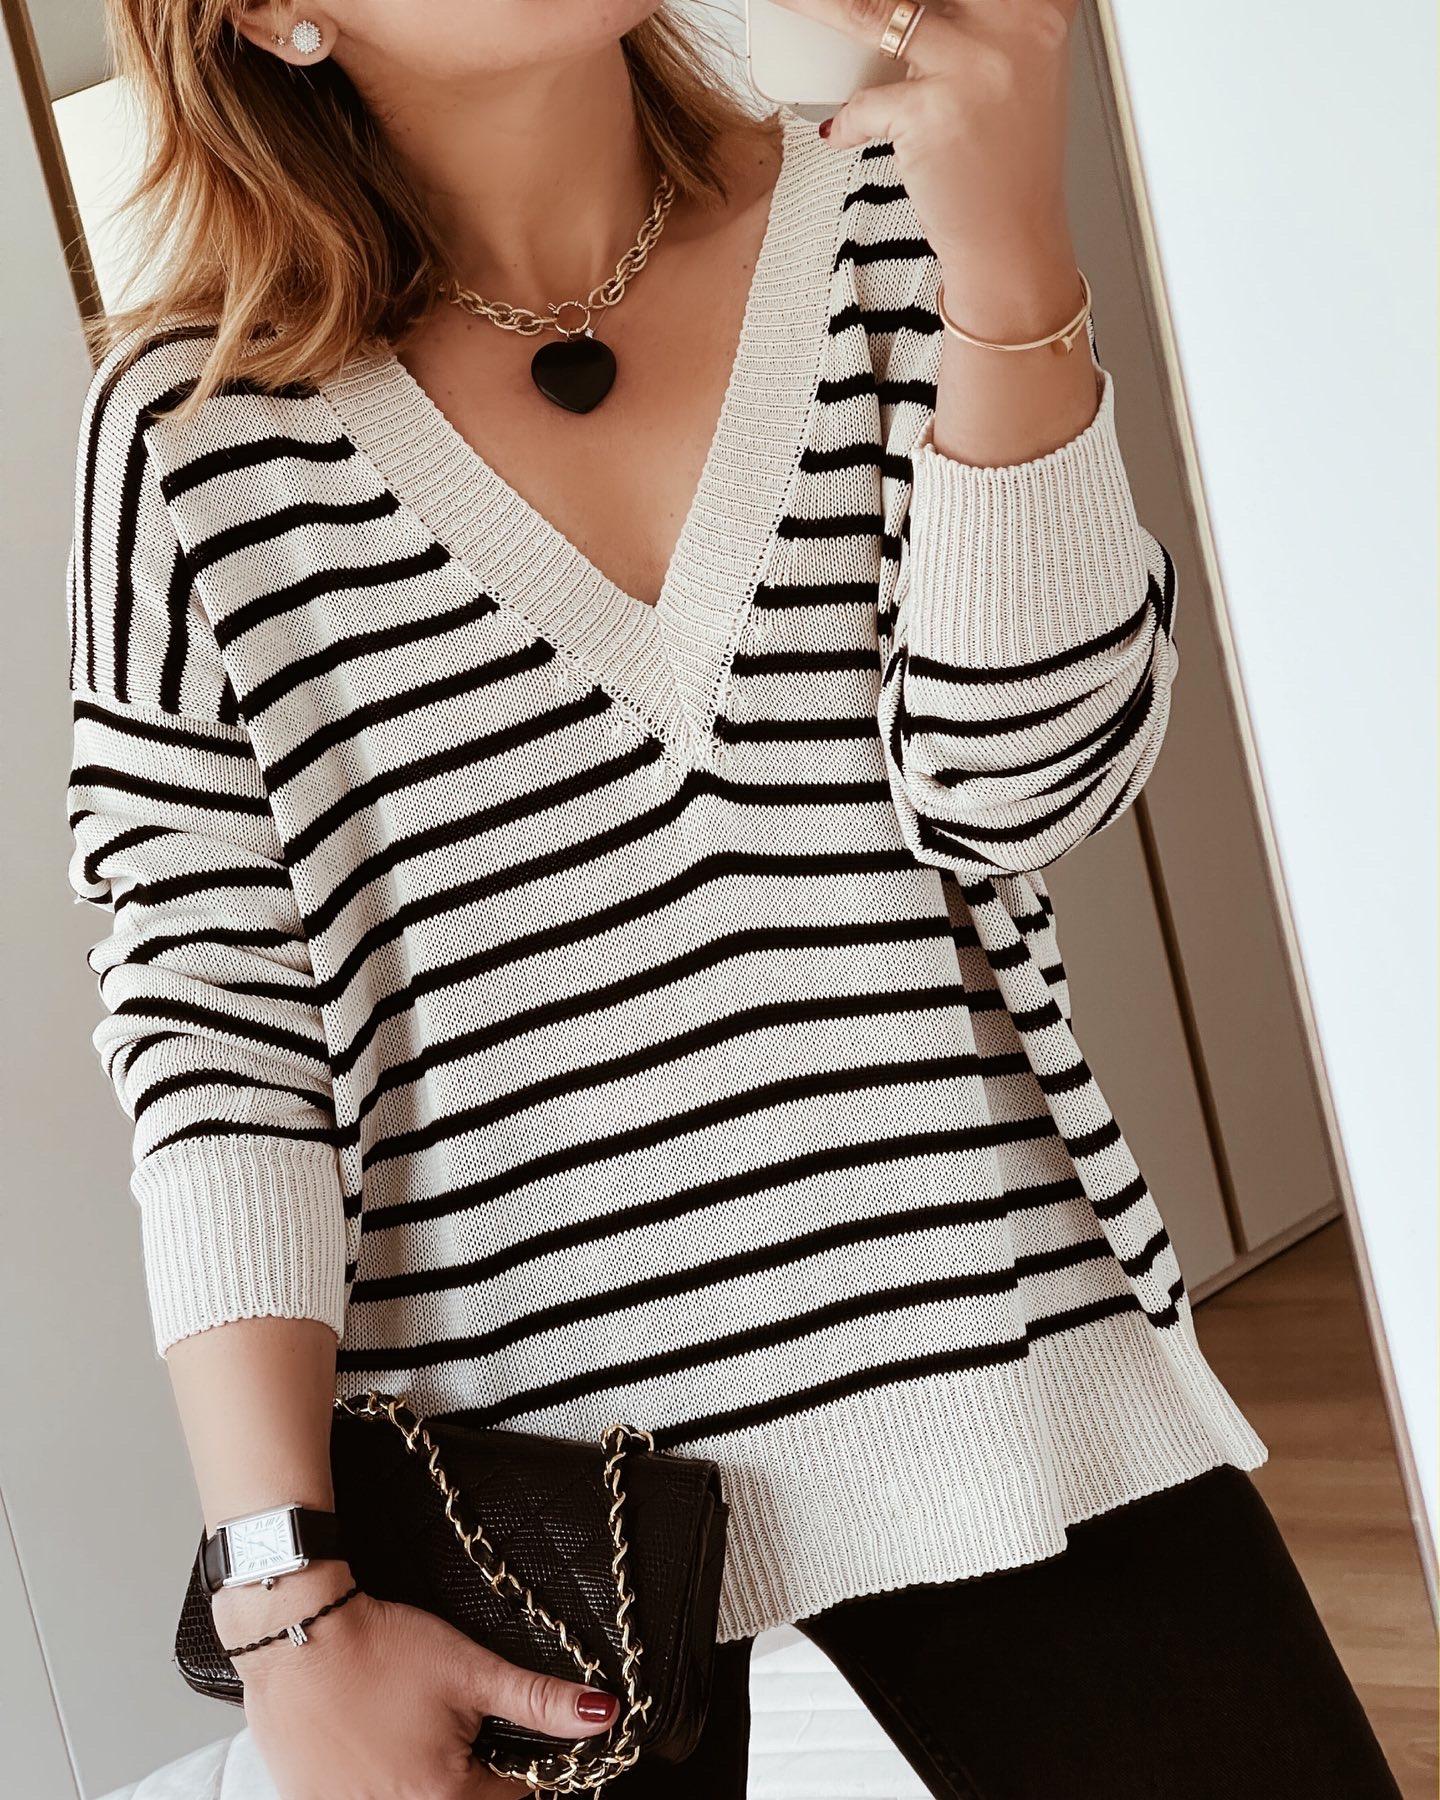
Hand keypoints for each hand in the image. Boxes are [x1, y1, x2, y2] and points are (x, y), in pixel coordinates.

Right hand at [214, 1573, 619, 1799]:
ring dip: (423, 1777)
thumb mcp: (471, 1671)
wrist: (298, 1634)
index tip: (505, 1735)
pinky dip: (378, 1780)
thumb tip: (601, 1714)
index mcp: (443, 1797)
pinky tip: (372, 1743)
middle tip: (449, 1728)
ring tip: (407, 1731)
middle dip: (471, 1774)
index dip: (521, 1766)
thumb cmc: (382, 1649)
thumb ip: (539, 1702)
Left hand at [772, 0, 1081, 329]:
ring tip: (789, 7)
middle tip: (826, 6)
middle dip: (856, 0)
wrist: (1013, 242)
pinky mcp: (932, 113)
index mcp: (1041, 8)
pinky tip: (840, 133)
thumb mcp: (1016, 71)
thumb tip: (910, 9)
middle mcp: (1015, 25)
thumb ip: (979, 23)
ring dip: (818, 10)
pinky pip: (864, 101)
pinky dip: (846, 122)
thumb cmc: (1008, 163)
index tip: (902, 0)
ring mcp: (972, 67)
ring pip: (870, 11)